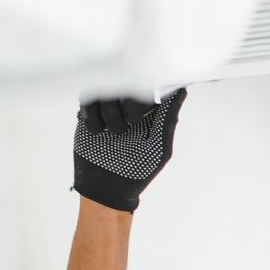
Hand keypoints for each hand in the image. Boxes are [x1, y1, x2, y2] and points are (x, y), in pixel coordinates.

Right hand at [71, 87, 188, 211]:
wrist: (105, 187)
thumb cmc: (138, 171)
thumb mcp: (159, 148)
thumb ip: (168, 119)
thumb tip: (181, 90)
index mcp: (149, 111)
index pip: (150, 85)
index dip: (147, 89)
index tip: (146, 105)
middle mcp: (128, 105)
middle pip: (127, 81)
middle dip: (128, 101)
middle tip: (129, 123)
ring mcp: (108, 107)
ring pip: (106, 88)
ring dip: (109, 110)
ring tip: (113, 132)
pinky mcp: (88, 112)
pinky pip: (87, 99)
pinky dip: (92, 113)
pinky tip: (97, 131)